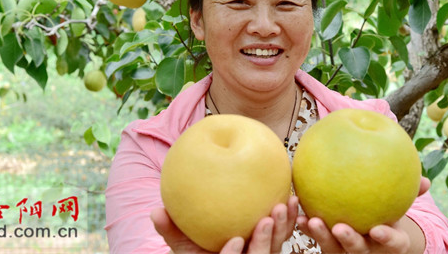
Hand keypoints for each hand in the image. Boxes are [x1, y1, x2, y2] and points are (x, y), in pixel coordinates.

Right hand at [150, 195, 298, 253]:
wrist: (213, 252)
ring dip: (282, 229)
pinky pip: (285, 235)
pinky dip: (291, 220)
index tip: (235, 240)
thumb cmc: (196, 251)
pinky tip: (292, 199)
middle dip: (264, 242)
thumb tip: (155, 211)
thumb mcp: (182, 246)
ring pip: (275, 249)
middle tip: (267, 219)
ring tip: (282, 205)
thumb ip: (170, 230)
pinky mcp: (272, 245)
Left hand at [296, 177, 429, 253]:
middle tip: (340, 227)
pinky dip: (306, 227)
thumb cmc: (390, 213)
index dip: (385, 238)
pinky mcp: (329, 246)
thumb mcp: (401, 205)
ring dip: (320, 236)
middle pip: (357, 251)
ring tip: (311, 219)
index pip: (392, 243)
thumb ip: (412, 193)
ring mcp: (346, 251)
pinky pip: (316, 238)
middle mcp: (368, 251)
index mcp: (390, 243)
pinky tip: (297, 212)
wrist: (376, 231)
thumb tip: (427, 181)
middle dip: (349, 242)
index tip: (377, 229)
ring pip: (332, 249)